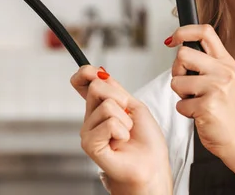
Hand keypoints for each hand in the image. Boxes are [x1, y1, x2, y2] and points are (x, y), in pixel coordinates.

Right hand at [70, 66, 171, 193]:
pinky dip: (122, 131)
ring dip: (125, 119)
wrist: (151, 164)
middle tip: (127, 115)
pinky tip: (121, 142)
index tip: (90, 71)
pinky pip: (109, 123)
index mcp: (100, 107)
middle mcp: (90, 118)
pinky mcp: (90, 144)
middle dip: (120, 97)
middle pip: (97, 88)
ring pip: (107, 105)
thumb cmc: (145, 139)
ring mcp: (88, 131)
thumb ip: (114, 89)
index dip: (85, 73)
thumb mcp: (133, 105)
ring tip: (126, 133)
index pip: (83, 84)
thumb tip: (97, 72)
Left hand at [166, 24, 234, 160]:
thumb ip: (205, 62)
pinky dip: (185, 111)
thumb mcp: (221, 79)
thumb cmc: (223, 110)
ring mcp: (216, 88)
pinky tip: (199, 114)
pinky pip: (179, 103)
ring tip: (197, 102)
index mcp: (226, 62)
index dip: (184, 31)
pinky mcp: (207, 106)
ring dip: (181, 95)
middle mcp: (223, 71)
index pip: (205, 31)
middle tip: (188, 85)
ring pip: (176, 80)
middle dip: (177, 71)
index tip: (172, 39)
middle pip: (183, 54)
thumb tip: (179, 45)